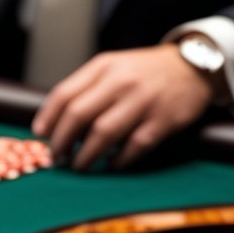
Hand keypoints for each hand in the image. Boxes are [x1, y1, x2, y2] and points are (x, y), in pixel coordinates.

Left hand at [31, 44, 213, 169]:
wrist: (193, 66)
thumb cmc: (144, 73)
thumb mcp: (113, 68)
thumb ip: (86, 90)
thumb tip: (55, 126)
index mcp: (103, 67)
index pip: (64, 94)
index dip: (47, 119)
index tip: (40, 137)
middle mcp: (121, 81)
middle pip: (78, 114)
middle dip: (62, 141)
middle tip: (57, 158)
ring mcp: (144, 100)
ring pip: (103, 133)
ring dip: (86, 155)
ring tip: (79, 166)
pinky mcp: (164, 119)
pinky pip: (134, 146)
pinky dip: (119, 160)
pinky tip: (112, 166)